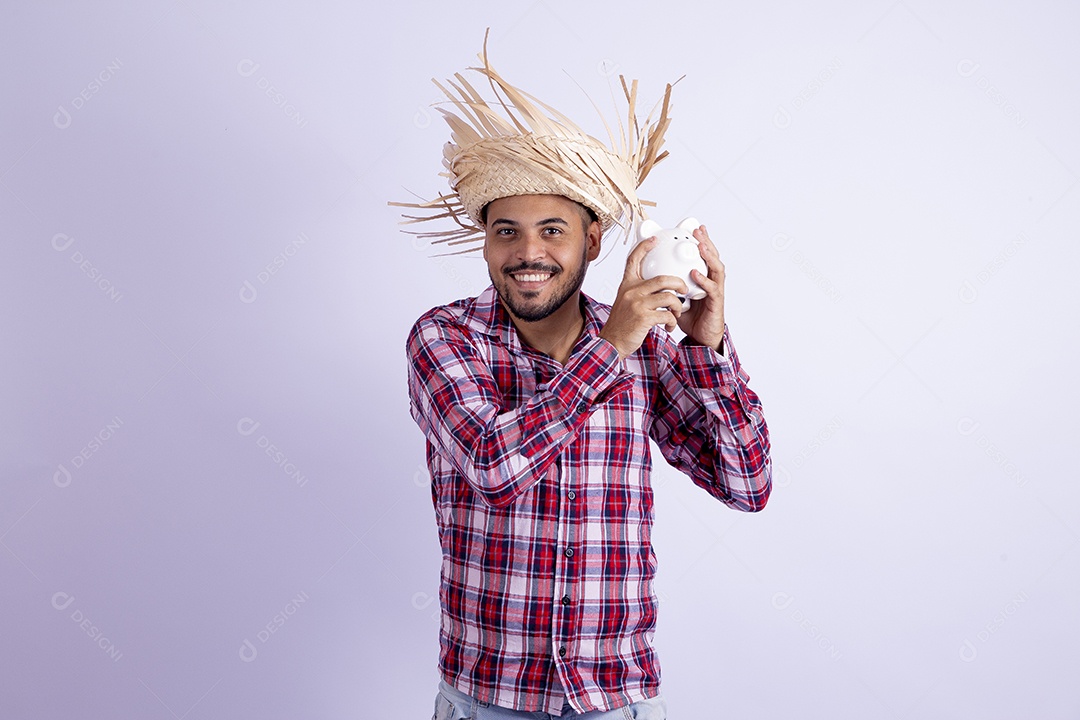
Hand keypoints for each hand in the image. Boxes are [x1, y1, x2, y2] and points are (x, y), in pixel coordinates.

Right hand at [600, 237, 689, 359]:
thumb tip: (656, 283)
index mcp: (626, 285)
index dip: (644, 247)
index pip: (634, 260)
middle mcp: (631, 291)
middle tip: (684, 290)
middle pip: (663, 279)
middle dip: (679, 284)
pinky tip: (670, 326)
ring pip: (669, 297)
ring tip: (677, 313)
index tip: (654, 239)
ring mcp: (637, 304)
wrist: (612, 343)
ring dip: (678, 306)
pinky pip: (668, 314)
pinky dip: (672, 321)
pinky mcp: (644, 318)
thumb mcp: (625, 301)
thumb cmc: (622, 323)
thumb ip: (637, 290)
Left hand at [677, 225, 725, 350]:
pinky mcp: (716, 303)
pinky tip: (695, 273)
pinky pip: (712, 289)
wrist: (700, 338)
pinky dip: (704, 280)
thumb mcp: (675, 296)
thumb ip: (668, 284)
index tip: (693, 227)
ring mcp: (715, 291)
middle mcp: (711, 281)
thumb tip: (650, 274)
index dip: (700, 241)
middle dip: (706, 241)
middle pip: (712, 257)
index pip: (702, 256)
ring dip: (709, 256)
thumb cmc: (690, 317)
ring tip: (701, 245)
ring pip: (716, 269)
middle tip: (698, 230)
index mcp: (702, 278)